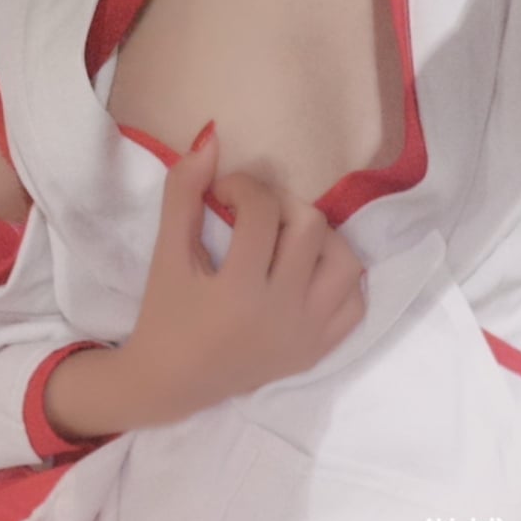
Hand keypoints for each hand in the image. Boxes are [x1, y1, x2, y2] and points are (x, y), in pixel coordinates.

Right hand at [119, 130, 366, 424]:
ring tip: (290, 241)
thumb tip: (212, 137)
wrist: (174, 383)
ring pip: (345, 262)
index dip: (242, 184)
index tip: (225, 193)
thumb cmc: (166, 317)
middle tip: (258, 215)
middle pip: (311, 226)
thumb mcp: (166, 255)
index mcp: (238, 291)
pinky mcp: (318, 350)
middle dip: (282, 205)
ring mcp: (306, 335)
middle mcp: (282, 315)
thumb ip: (183, 194)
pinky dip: (339, 280)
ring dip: (321, 239)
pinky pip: (354, 304)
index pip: (261, 211)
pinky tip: (309, 272)